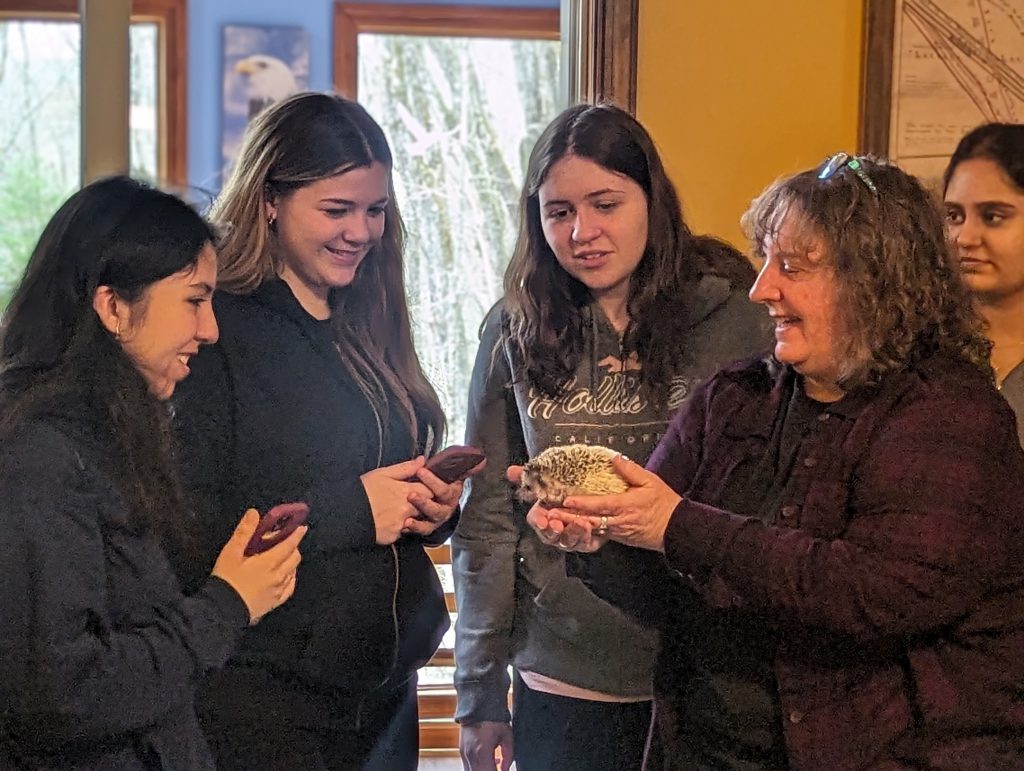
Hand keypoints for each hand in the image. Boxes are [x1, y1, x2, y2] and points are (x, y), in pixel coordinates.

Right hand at [212, 508, 306, 623]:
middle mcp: (278, 576)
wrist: (222, 611)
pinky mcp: (274, 603)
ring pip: (293, 572)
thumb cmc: (226, 579)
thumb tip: (254, 513)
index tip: (302, 527)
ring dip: (291, 562)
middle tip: (285, 541)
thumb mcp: (231, 552)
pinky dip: (290, 578)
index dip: (296, 535)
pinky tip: (287, 576)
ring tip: (283, 556)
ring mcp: (278, 591)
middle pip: (294, 558)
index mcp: (269, 562)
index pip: (289, 545)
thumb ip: (244, 532)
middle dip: (293, 547)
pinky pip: (289, 588)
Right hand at [361, 459, 432, 544]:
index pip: (430, 491)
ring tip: (395, 511)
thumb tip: (422, 461)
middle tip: (410, 500)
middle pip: (426, 508)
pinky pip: (401, 532)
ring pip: (415, 522)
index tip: (424, 488)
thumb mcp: (383, 474)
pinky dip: (397, 527)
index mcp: (405, 491)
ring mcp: (400, 524)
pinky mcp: (393, 537)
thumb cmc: (362, 491)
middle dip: (422, 504)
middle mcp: (406, 509)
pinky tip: (387, 521)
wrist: (344, 512)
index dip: (429, 489)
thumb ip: (405, 468)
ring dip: (411, 517)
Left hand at [402, 459, 483, 536]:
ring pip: (430, 522)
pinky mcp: (428, 527)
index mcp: (452, 494)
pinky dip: (414, 528)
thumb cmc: (443, 482)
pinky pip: (422, 530)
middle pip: (437, 509)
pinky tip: (405, 524)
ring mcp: (437, 519)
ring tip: (407, 517)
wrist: (440, 498)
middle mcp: (446, 508)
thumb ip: (464, 466)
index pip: (445, 490)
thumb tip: (481, 460)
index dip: (433, 482)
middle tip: (410, 495)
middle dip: (423, 502)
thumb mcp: (453, 473)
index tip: (421, 471)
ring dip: (418, 520)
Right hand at [460, 721, 512, 770]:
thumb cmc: (493, 719)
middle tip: (498, 767)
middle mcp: (470, 755)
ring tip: (495, 765)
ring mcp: (464, 754)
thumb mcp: (507, 735)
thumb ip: (508, 755)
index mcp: (482, 751)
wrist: (477, 706)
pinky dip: (477, 768)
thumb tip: (505, 769)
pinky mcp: (461, 751)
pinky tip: (490, 760)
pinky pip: (468, 767)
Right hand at [510, 464, 606, 552]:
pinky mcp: (586, 542)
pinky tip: (590, 526)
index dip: (538, 521)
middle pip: (550, 535)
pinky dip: (586, 536)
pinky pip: (585, 542)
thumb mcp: (549, 479)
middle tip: (557, 525)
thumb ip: (529, 476)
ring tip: (580, 523)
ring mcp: (569, 537)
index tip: (542, 521)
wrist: (592, 492)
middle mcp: (554, 529)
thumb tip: (510, 470)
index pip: (535, 519)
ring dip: (572, 533)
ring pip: (567, 540)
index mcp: (542, 514)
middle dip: (553, 531)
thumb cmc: (566, 488)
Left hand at [562, 455, 680, 551]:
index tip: (566, 500)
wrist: (677, 529)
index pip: (600, 505)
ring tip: (555, 521)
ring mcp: (618, 532)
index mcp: (625, 506)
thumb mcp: (650, 482)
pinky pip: (599, 534)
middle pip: (589, 521)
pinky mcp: (619, 538)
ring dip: (573, 525)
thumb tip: (613, 458)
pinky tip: (571, 526)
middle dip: (568, 518)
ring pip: (592, 529)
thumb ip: (630, 471)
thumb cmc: (664, 503)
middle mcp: (618, 521)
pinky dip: (584, 530)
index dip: (582, 504)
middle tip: (549, 515)